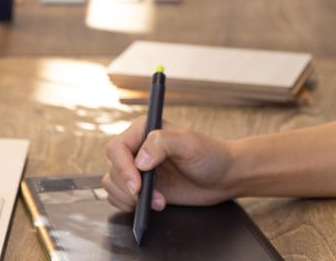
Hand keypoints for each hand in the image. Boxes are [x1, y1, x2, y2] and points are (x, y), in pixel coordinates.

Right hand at [102, 117, 236, 211]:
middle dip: (130, 188)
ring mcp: (138, 169)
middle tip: (153, 197)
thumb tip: (139, 161)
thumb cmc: (210, 155)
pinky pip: (118, 197)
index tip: (137, 186)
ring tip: (157, 201)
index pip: (117, 148)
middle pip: (113, 169)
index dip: (123, 168)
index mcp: (144, 130)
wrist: (223, 177)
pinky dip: (129, 205)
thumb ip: (162, 143)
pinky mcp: (141, 187)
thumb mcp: (189, 143)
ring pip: (112, 184)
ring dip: (130, 199)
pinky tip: (152, 205)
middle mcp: (137, 148)